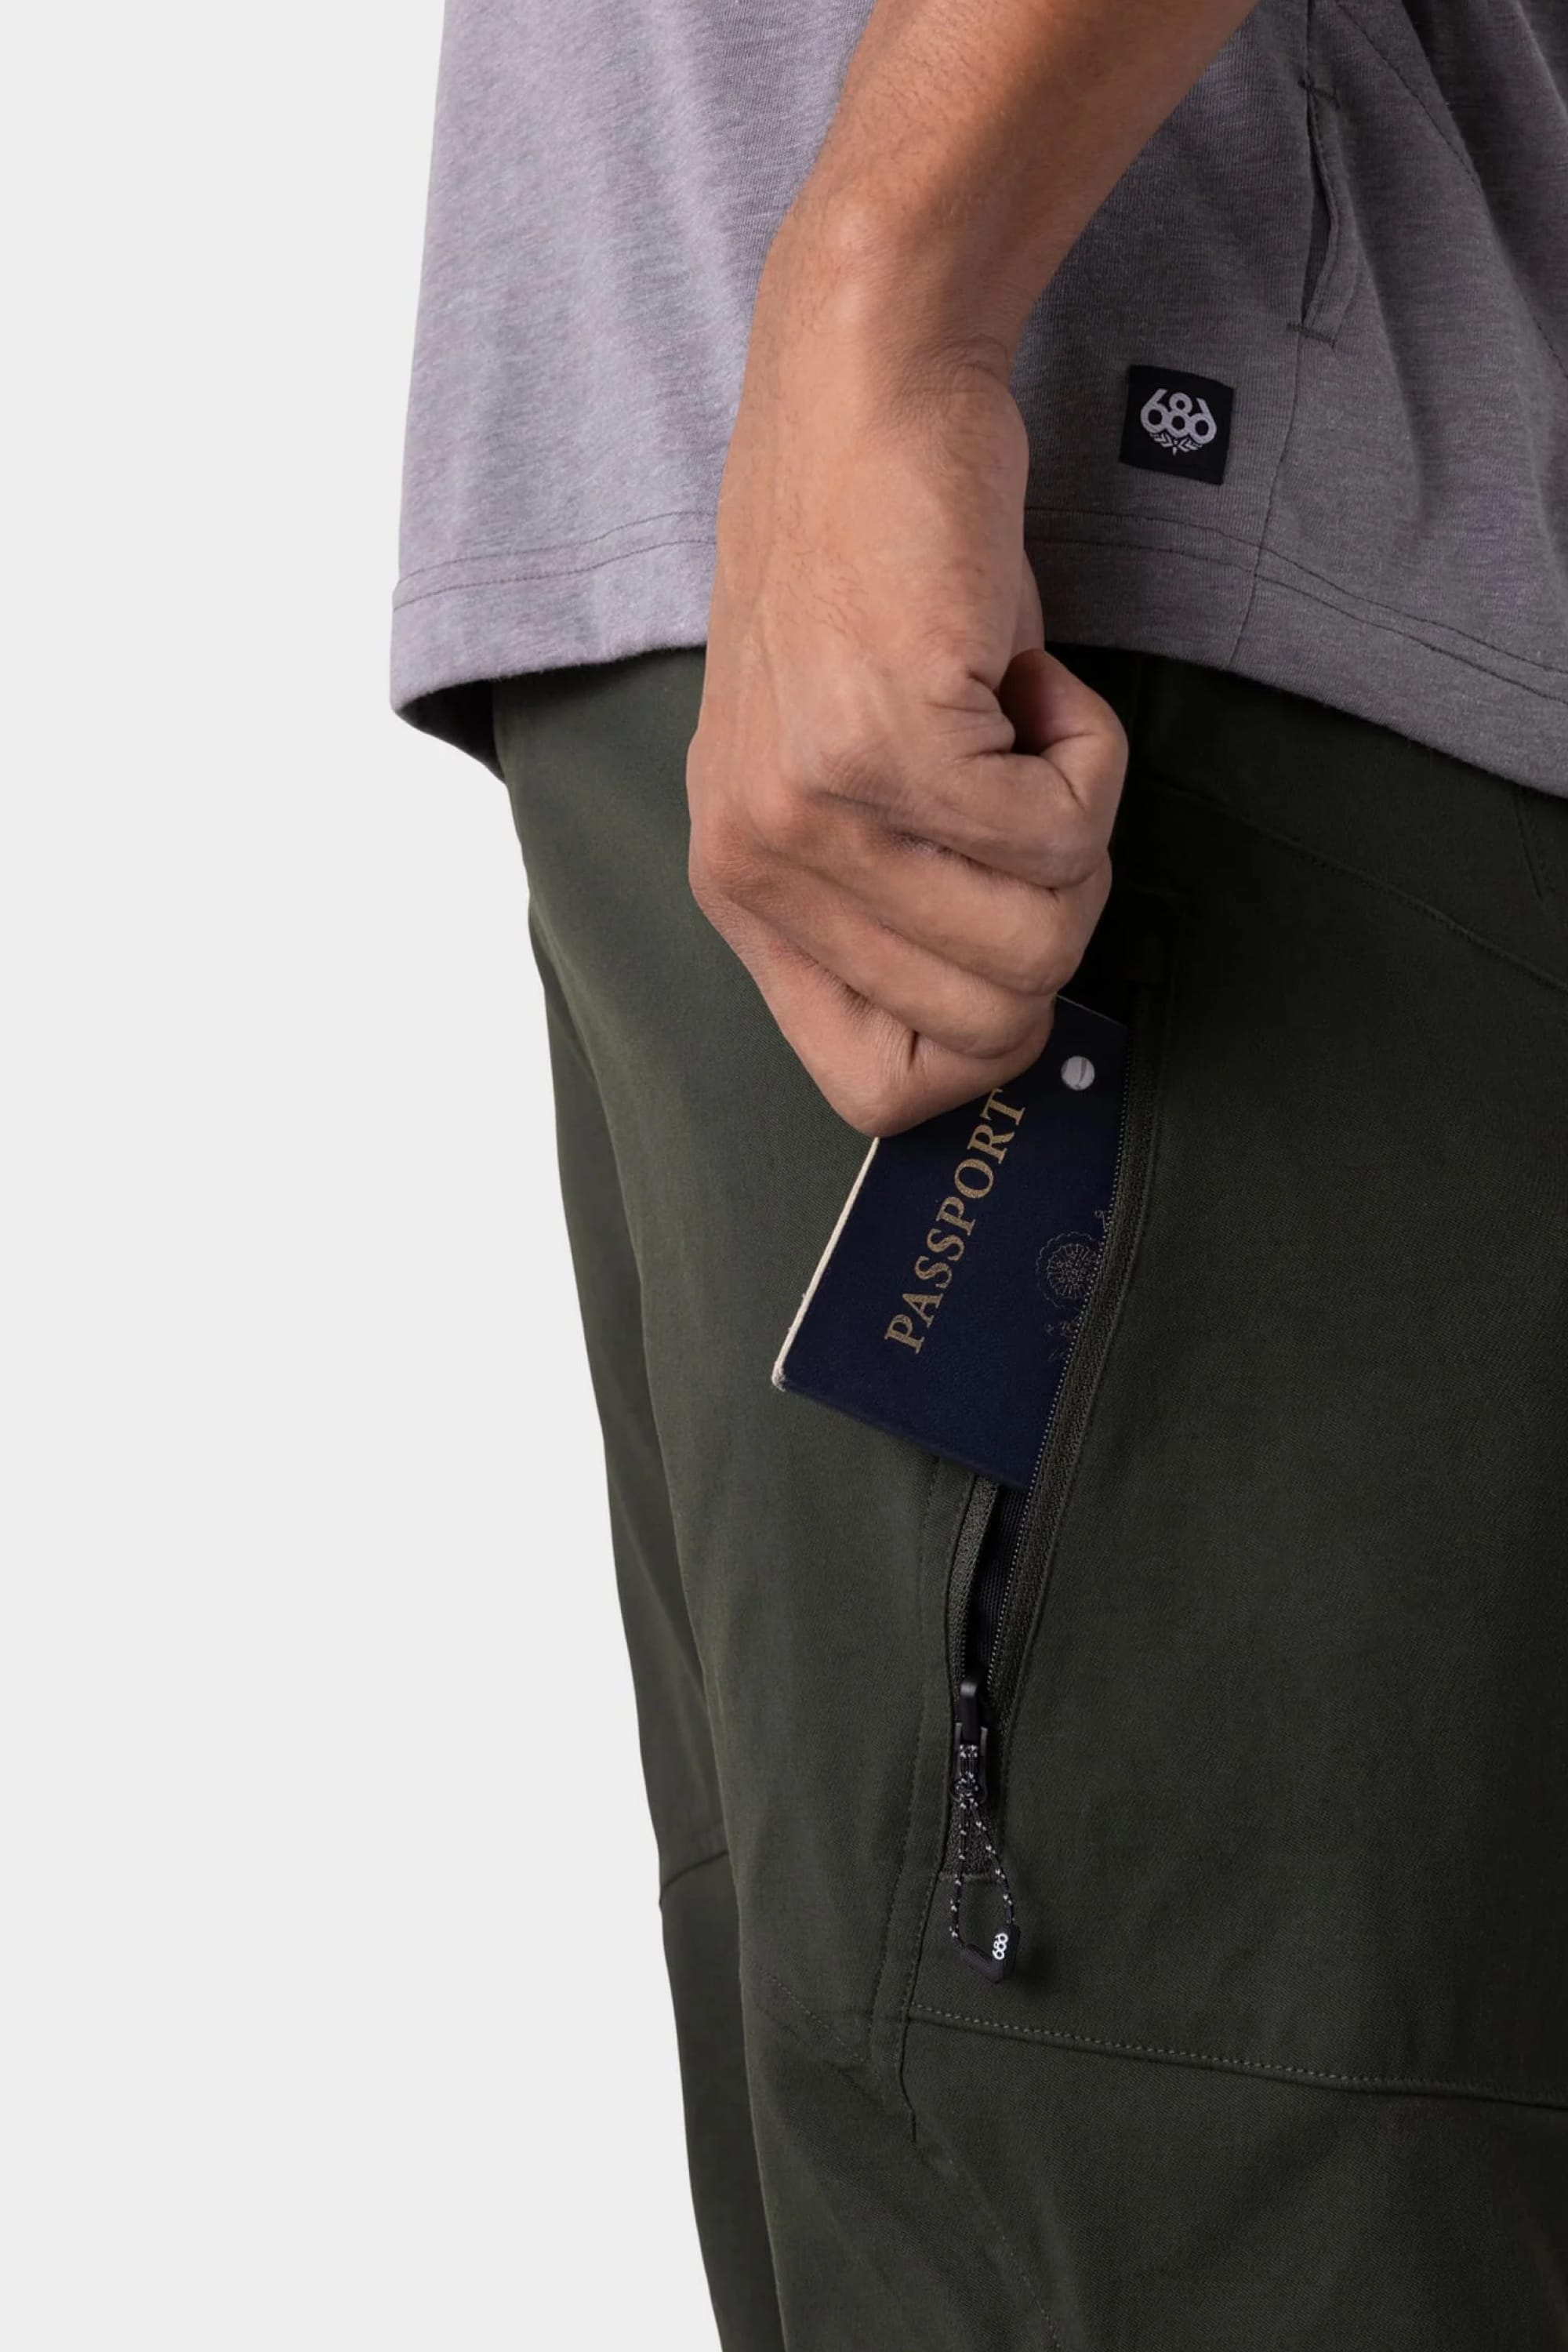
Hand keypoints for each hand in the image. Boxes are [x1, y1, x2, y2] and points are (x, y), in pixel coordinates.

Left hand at [686, 226, 1126, 1135]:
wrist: (857, 402)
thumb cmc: (871, 583)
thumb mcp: (840, 773)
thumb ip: (889, 902)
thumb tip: (1006, 1018)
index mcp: (743, 896)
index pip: (876, 1091)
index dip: (984, 1045)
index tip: (1013, 935)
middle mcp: (760, 869)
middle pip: (993, 1021)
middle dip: (1058, 909)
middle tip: (1026, 788)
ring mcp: (817, 810)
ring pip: (1045, 931)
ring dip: (1079, 823)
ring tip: (1015, 720)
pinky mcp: (889, 740)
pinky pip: (1067, 826)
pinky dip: (1090, 749)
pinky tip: (1023, 673)